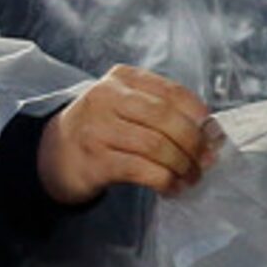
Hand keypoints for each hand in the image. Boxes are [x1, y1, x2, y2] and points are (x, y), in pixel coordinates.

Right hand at [37, 65, 217, 204]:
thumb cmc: (100, 130)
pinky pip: (141, 170)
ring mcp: (97, 129)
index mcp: (120, 78)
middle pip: (166, 118)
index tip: (214, 135)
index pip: (172, 92)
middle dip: (193, 143)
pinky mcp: (94, 160)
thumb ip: (160, 109)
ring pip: (156, 146)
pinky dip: (164, 181)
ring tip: (192, 178)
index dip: (199, 114)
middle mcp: (106, 98)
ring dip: (182, 166)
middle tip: (206, 161)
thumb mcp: (123, 105)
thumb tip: (210, 133)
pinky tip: (172, 188)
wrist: (53, 155)